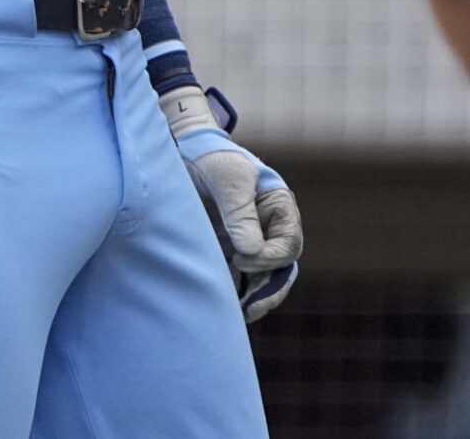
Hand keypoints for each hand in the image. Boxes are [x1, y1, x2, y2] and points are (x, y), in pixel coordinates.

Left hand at [159, 86, 303, 322]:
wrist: (180, 153)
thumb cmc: (209, 157)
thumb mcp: (226, 177)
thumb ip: (239, 211)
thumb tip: (250, 251)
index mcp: (278, 207)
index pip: (289, 244)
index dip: (270, 258)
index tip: (241, 257)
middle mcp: (268, 229)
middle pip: (280, 269)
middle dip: (266, 292)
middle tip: (247, 310)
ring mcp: (248, 241)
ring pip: (259, 280)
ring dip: (249, 298)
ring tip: (232, 316)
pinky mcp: (226, 251)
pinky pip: (236, 279)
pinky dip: (232, 293)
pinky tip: (219, 306)